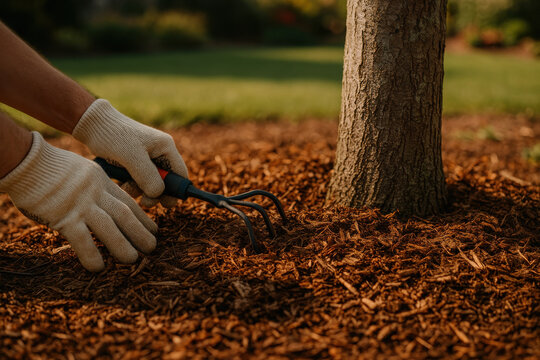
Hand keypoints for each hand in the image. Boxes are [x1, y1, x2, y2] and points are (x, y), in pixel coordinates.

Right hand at [0, 132, 157, 271]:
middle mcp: (95, 193)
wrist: (27, 161)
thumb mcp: (83, 169)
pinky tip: (98, 267)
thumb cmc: (51, 167)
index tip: (154, 230)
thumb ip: (95, 185)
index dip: (143, 218)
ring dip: (123, 245)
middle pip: (124, 214)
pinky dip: (92, 255)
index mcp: (101, 181)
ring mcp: (80, 205)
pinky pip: (82, 239)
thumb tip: (103, 201)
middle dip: (140, 232)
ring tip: (132, 260)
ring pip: (109, 227)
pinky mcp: (63, 217)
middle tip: (152, 248)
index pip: (127, 201)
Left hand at [73, 99, 187, 207]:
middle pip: (166, 182)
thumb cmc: (112, 135)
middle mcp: (160, 153)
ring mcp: (147, 158)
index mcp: (166, 147)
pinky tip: (120, 183)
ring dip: (139, 190)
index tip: (165, 204)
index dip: (176, 191)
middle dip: (155, 193)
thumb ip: (148, 176)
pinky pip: (139, 181)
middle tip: (144, 201)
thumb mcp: (131, 156)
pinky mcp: (135, 163)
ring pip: (151, 184)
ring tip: (124, 187)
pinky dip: (130, 185)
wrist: (92, 125)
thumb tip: (159, 194)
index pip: (180, 174)